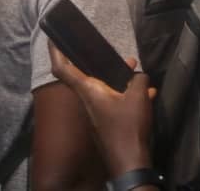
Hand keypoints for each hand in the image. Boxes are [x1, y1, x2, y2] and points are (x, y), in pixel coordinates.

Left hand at [48, 43, 155, 178]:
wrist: (129, 160)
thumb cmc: (128, 125)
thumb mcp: (138, 95)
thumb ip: (139, 79)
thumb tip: (139, 75)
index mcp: (89, 91)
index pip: (64, 70)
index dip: (56, 53)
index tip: (52, 38)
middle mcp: (89, 100)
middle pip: (86, 76)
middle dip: (96, 61)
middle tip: (104, 49)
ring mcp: (98, 112)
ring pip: (104, 87)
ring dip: (117, 77)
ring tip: (134, 67)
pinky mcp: (108, 121)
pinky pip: (115, 100)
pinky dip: (127, 93)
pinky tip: (147, 92)